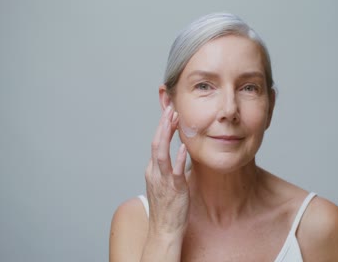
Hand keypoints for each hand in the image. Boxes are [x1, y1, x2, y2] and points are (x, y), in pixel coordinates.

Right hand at [145, 105, 188, 237]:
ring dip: (167, 135)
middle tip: (171, 108)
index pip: (156, 143)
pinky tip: (183, 148)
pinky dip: (178, 159)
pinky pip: (175, 172)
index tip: (170, 114)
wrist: (164, 229)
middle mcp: (155, 173)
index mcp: (153, 170)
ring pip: (161, 153)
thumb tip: (175, 156)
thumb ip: (168, 169)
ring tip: (173, 120)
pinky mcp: (174, 189)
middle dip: (162, 125)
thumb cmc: (167, 207)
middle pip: (156, 143)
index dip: (162, 128)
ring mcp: (163, 181)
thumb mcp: (163, 184)